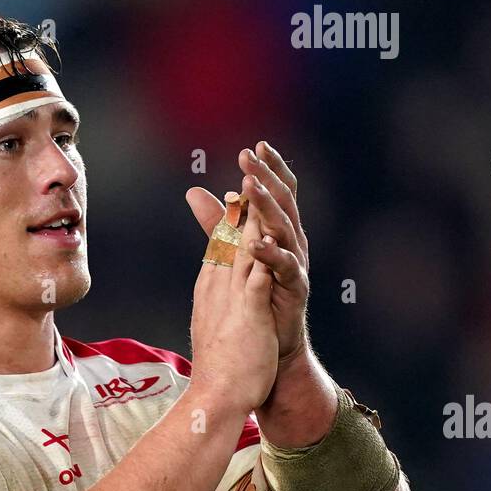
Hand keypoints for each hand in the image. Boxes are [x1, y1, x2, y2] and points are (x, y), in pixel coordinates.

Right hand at [185, 193, 278, 415]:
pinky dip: (262, 252)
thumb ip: (217, 302)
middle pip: (229, 237)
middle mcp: (217, 288)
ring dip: (252, 216)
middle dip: (241, 204)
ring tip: (258, 186)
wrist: (214, 398)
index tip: (239, 194)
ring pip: (242, 249)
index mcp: (211, 290)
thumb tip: (216, 288)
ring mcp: (231, 299)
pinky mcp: (248, 313)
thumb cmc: (218, 368)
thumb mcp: (216, 325)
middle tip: (249, 171)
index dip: (231, 217)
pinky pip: (256, 275)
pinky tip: (270, 232)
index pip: (220, 245)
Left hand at [188, 140, 309, 365]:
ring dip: (267, 207)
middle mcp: (292, 242)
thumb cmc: (258, 296)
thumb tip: (195, 191)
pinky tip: (256, 243)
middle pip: (283, 202)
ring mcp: (296, 264)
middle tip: (249, 158)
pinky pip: (285, 268)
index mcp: (280, 231)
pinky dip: (271, 255)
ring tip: (250, 188)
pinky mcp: (295, 289)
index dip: (270, 169)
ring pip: (285, 229)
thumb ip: (218, 223)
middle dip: (267, 178)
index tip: (255, 146)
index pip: (279, 192)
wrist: (272, 344)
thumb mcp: (234, 252)